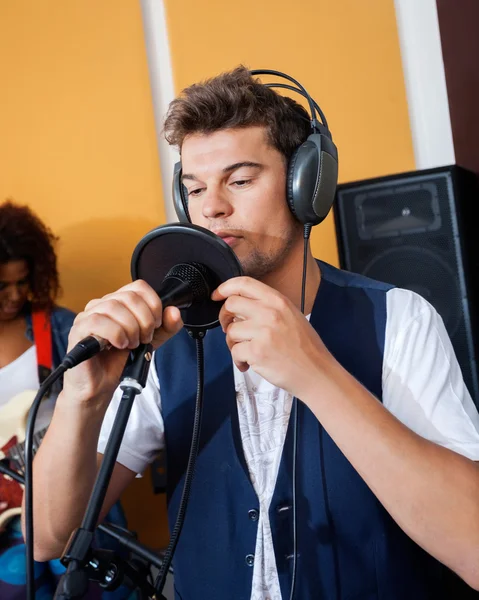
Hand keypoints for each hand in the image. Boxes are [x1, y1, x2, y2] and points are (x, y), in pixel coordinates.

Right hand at [62, 280, 182, 404]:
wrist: (101, 385)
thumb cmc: (120, 361)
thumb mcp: (151, 341)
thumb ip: (166, 327)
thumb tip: (174, 311)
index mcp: (119, 302)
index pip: (138, 286)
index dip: (153, 304)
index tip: (157, 324)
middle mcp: (102, 304)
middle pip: (129, 297)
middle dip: (145, 320)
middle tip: (144, 338)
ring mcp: (87, 315)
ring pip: (114, 307)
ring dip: (130, 328)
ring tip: (131, 344)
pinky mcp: (78, 330)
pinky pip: (98, 321)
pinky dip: (115, 333)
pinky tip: (119, 345)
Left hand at [212, 277, 329, 396]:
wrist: (316, 372)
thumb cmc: (305, 348)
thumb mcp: (291, 315)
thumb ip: (268, 306)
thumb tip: (241, 304)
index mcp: (278, 301)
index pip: (244, 283)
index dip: (225, 287)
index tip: (218, 294)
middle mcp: (269, 313)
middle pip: (231, 304)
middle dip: (225, 317)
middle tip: (230, 328)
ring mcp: (262, 332)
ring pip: (231, 331)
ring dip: (234, 343)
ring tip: (247, 351)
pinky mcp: (256, 352)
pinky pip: (235, 352)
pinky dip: (239, 360)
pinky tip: (250, 363)